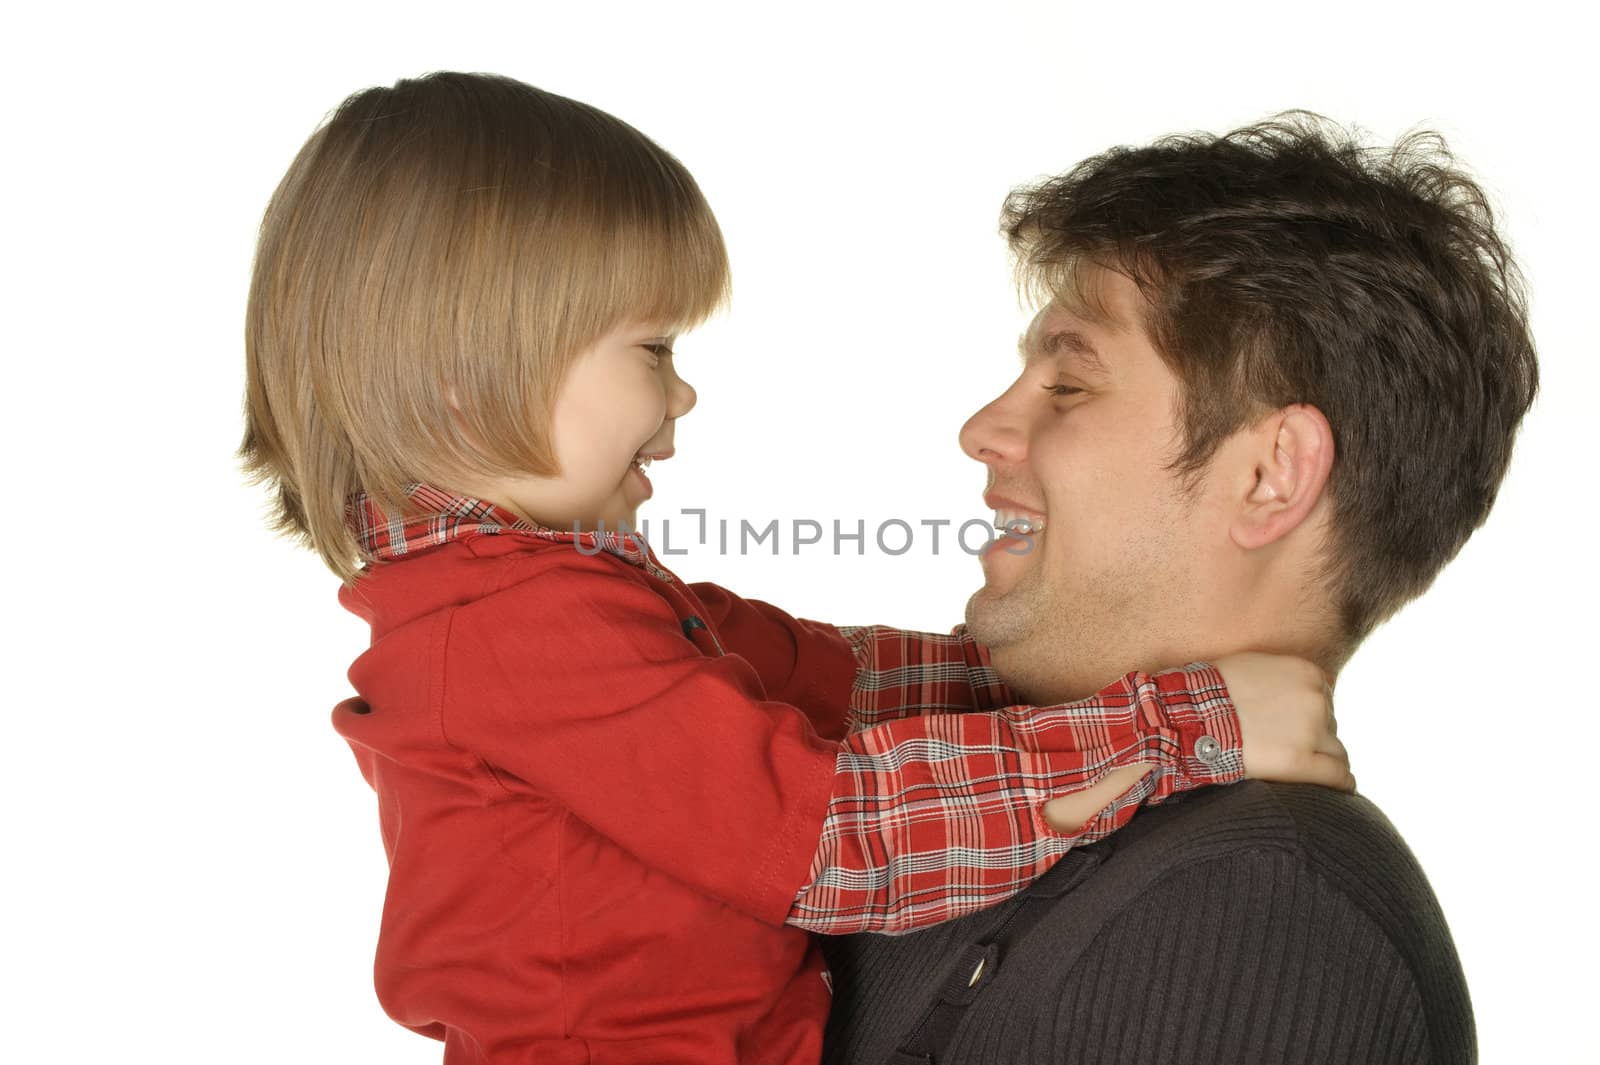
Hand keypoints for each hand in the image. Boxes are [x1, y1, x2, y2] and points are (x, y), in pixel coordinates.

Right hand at [1214, 652, 1353, 791]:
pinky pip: (1338, 776)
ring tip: (1305, 770)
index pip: (1324, 698)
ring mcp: (1309, 731)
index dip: (1308, 715)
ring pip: (1336, 751)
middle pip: (1329, 724)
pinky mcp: (1299, 762)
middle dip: (1312, 736)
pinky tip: (1341, 789)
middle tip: (1284, 747)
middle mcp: (1315, 699)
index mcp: (1307, 673)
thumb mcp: (1254, 665)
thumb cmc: (1214, 690)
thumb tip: (1293, 688)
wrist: (1192, 715)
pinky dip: (1342, 784)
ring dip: (1321, 759)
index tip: (1293, 727)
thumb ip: (1283, 675)